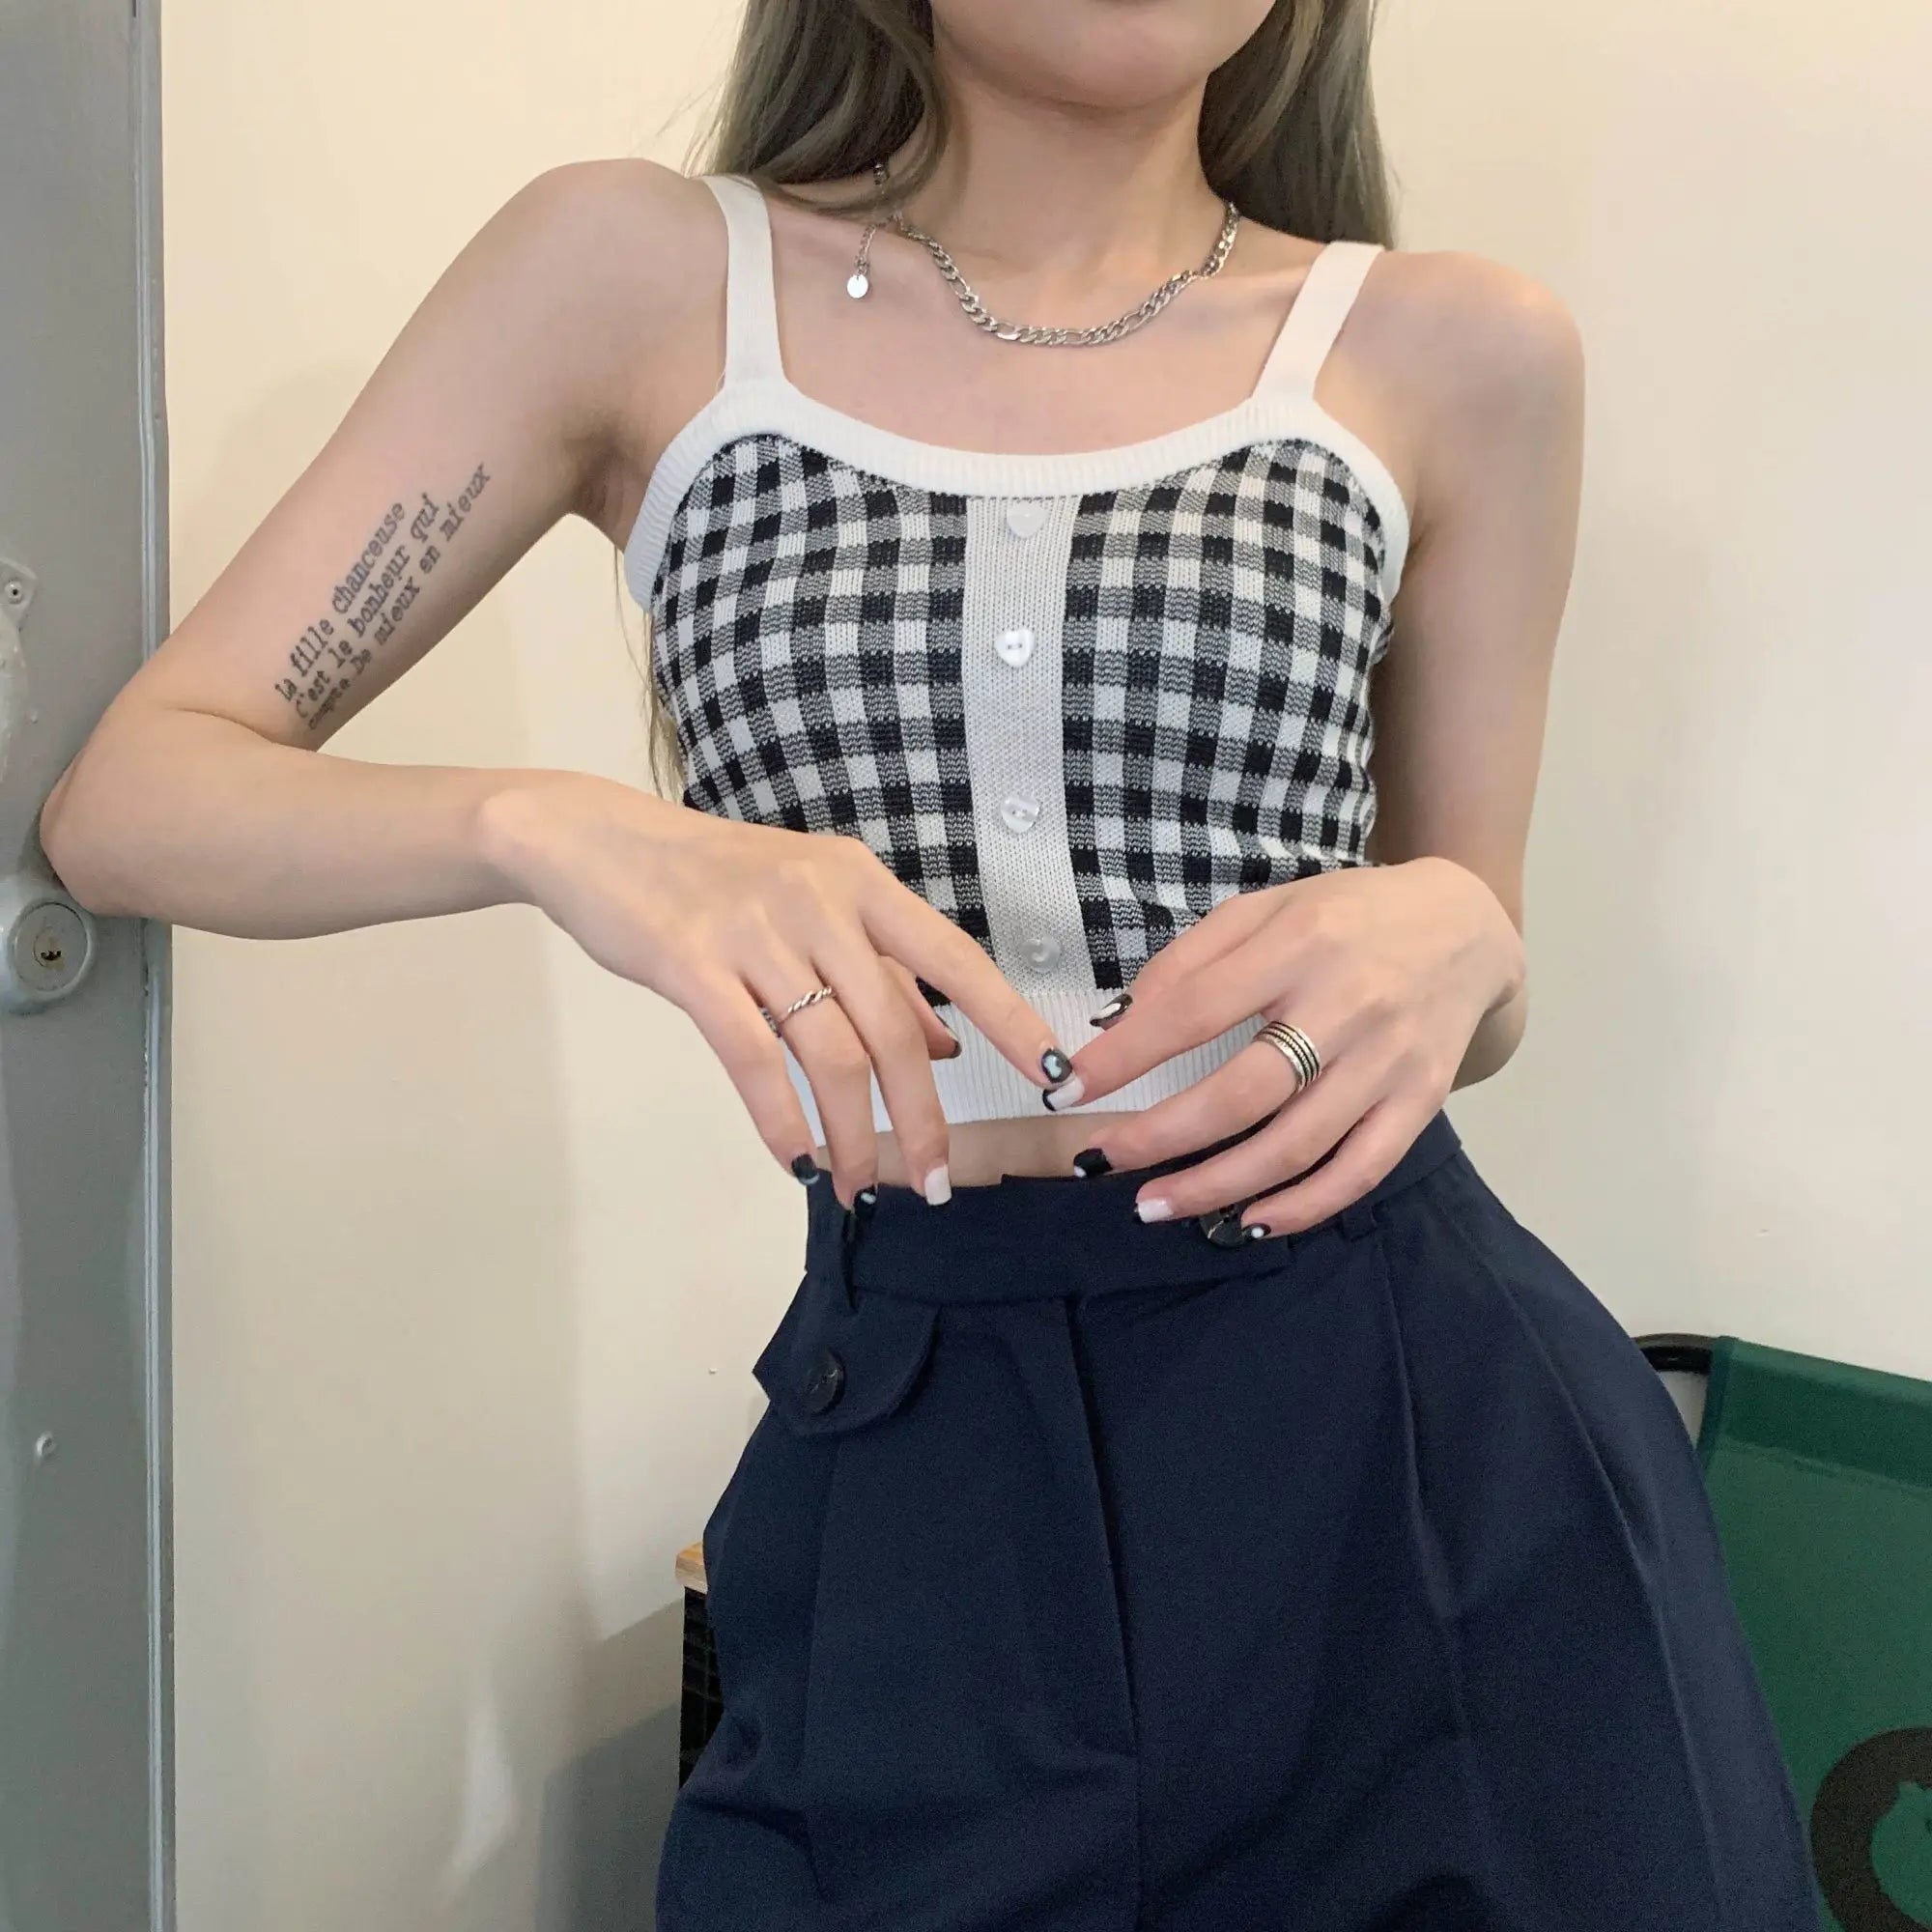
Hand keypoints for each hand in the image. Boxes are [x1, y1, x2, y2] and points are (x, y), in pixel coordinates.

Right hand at [481, 774, 1075, 1206]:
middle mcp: (819, 902)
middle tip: (937, 1181)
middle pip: (893, 1029)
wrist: (599, 841)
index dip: (1010, 1020)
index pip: (954, 958)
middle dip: (923, 1118)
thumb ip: (880, 973)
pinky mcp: (693, 966)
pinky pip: (754, 1061)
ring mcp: (755, 932)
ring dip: (854, 1136)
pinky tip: (795, 1158)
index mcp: (860, 884)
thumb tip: (946, 1043)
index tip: (1058, 1075)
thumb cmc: (715, 880)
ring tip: (860, 1187)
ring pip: (830, 1055)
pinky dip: (781, 1121)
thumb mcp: (812, 904)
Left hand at [1055, 858, 1526, 1234]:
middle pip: (1242, 1093)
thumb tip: (1118, 1025)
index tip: (1068, 1087)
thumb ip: (1191, 960)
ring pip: (1295, 1146)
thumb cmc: (1346, 917)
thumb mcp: (1265, 908)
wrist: (1467, 927)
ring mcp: (1389, 1063)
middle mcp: (1347, 1006)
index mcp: (1298, 945)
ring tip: (1155, 1205)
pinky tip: (1249, 1221)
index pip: (1193, 1010)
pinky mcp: (1420, 1103)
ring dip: (1216, 1187)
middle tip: (1102, 1161)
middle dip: (1161, 1138)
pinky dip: (1302, 1208)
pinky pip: (1358, 1172)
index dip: (1125, 1056)